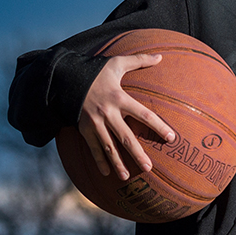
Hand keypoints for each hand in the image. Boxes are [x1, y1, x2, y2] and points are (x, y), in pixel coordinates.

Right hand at [77, 54, 175, 180]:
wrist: (64, 79)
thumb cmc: (94, 71)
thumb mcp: (116, 63)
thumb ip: (139, 60)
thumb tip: (161, 56)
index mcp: (119, 98)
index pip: (143, 114)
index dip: (158, 126)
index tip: (171, 138)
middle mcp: (107, 113)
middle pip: (125, 137)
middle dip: (137, 153)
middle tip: (149, 168)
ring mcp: (94, 123)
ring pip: (108, 147)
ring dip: (117, 163)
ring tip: (127, 177)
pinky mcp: (84, 129)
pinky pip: (93, 148)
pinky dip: (99, 161)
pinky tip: (106, 174)